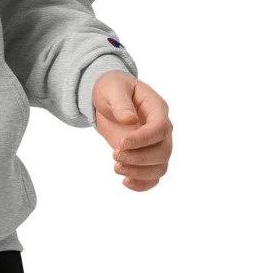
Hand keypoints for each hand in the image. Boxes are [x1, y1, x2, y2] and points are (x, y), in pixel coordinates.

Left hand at [92, 71, 172, 190]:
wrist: (108, 99)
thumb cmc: (112, 89)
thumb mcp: (113, 89)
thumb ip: (120, 103)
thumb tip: (129, 120)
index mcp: (157, 108)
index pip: (160, 128)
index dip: (143, 139)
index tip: (121, 144)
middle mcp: (161, 129)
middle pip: (163, 151)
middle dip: (139, 158)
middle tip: (114, 155)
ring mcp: (156, 144)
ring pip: (160, 167)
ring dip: (139, 172)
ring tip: (116, 167)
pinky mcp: (146, 157)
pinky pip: (153, 176)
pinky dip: (143, 184)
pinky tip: (126, 182)